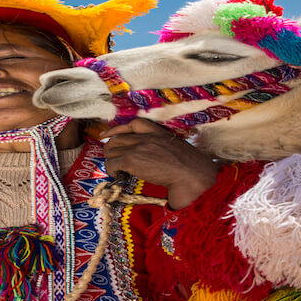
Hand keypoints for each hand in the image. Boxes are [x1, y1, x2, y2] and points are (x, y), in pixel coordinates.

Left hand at [101, 118, 219, 209]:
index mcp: (159, 132)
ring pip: (112, 150)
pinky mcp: (132, 160)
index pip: (133, 124)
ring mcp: (138, 147)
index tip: (107, 135)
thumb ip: (162, 149)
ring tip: (117, 170)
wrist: (193, 176)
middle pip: (117, 138)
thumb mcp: (177, 150)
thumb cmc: (192, 169)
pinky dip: (112, 170)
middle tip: (113, 160)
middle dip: (112, 149)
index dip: (117, 130)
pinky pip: (112, 163)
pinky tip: (118, 176)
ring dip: (111, 160)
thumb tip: (152, 159)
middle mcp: (146, 137)